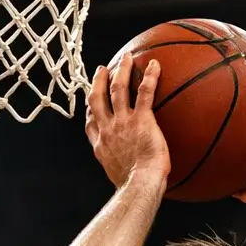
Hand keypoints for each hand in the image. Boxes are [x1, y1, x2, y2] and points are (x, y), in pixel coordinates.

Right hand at [85, 55, 170, 187]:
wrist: (139, 185)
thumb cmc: (134, 187)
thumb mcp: (119, 179)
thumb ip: (122, 170)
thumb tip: (133, 177)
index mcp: (101, 145)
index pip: (91, 123)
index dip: (90, 110)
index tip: (92, 103)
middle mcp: (107, 130)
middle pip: (97, 99)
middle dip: (98, 82)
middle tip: (102, 70)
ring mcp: (122, 122)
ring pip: (118, 89)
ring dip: (121, 71)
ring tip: (126, 58)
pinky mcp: (141, 119)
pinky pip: (145, 92)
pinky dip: (149, 76)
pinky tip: (155, 64)